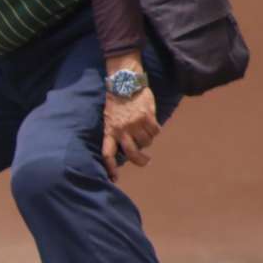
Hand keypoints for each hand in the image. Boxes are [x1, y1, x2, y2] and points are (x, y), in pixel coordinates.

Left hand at [102, 54, 160, 182]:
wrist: (125, 83)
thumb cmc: (115, 101)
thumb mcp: (109, 118)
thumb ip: (114, 131)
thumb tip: (121, 147)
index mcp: (109, 131)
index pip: (107, 153)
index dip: (110, 168)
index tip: (114, 179)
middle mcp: (121, 130)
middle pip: (131, 153)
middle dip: (140, 160)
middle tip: (146, 161)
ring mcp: (135, 124)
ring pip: (146, 142)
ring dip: (148, 140)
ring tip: (145, 132)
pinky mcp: (147, 117)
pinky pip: (155, 131)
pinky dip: (155, 131)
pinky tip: (152, 125)